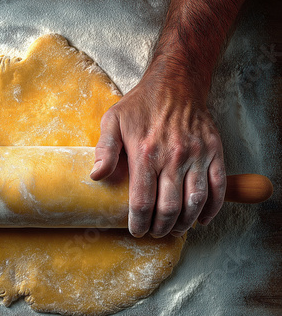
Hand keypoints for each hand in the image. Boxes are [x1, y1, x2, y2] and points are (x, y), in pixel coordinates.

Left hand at [90, 70, 225, 237]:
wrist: (176, 83)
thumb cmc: (140, 105)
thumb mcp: (113, 120)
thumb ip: (104, 149)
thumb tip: (96, 177)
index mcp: (145, 152)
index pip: (142, 201)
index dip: (139, 222)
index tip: (136, 231)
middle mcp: (173, 156)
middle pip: (169, 208)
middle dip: (159, 227)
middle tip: (153, 232)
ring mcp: (196, 155)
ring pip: (194, 202)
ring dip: (184, 223)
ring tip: (173, 230)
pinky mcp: (214, 151)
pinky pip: (218, 187)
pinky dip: (212, 209)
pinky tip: (201, 219)